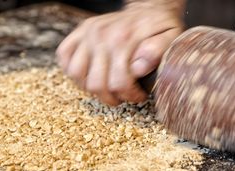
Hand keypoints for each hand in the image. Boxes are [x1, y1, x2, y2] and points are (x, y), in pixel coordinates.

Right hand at [56, 1, 184, 105]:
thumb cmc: (159, 27)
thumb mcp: (170, 36)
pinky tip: (90, 73)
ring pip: (76, 74)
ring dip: (90, 87)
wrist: (147, 7)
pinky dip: (73, 70)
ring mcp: (87, 34)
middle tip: (122, 95)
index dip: (129, 96)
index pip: (118, 83)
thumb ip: (157, 51)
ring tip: (106, 86)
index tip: (138, 95)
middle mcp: (101, 35)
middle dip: (111, 97)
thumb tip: (138, 68)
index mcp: (124, 39)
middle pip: (96, 84)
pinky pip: (64, 57)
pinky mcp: (78, 33)